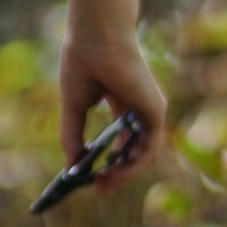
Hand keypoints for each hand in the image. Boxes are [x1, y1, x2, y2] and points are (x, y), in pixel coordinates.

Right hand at [58, 25, 168, 183]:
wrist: (97, 37)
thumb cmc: (84, 62)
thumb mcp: (74, 106)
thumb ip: (73, 136)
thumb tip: (70, 167)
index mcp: (123, 100)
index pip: (120, 137)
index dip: (106, 159)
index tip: (90, 176)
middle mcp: (140, 107)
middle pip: (132, 149)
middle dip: (114, 172)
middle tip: (96, 188)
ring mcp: (150, 110)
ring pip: (142, 154)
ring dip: (122, 175)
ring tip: (100, 186)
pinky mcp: (155, 112)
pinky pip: (147, 150)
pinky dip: (130, 167)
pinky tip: (110, 173)